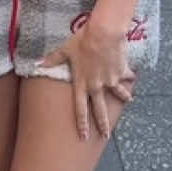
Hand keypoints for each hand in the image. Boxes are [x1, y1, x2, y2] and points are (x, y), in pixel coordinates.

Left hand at [40, 16, 135, 142]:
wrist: (104, 33)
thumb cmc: (83, 41)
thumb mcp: (66, 50)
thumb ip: (53, 59)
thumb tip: (39, 64)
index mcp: (82, 83)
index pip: (80, 109)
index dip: (82, 124)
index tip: (83, 137)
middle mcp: (97, 85)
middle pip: (100, 110)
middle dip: (103, 125)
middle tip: (106, 136)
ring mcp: (111, 81)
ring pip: (118, 94)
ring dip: (123, 98)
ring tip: (128, 101)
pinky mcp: (122, 72)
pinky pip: (127, 77)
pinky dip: (129, 77)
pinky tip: (132, 77)